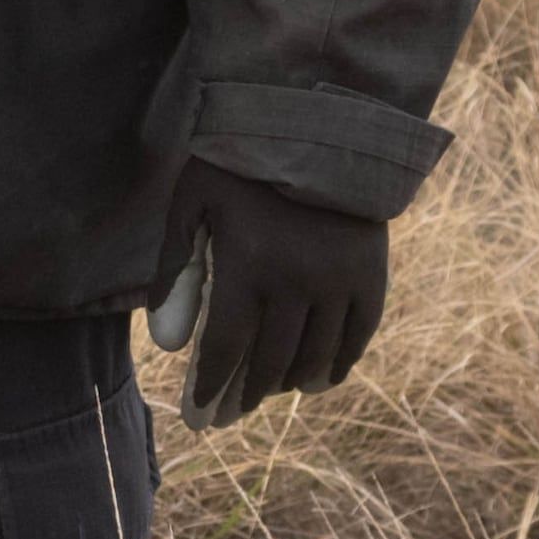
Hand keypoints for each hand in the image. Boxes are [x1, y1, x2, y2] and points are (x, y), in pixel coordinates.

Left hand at [148, 161, 388, 432]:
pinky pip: (358, 336)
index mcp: (248, 266)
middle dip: (244, 395)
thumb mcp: (193, 202)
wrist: (317, 122)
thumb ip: (177, 269)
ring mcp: (339, 282)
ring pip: (313, 356)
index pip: (226, 348)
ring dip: (288, 384)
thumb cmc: (239, 161)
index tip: (200, 414)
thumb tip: (167, 344)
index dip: (212, 386)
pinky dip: (337, 365)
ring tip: (267, 396)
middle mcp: (298, 282)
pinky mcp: (371, 275)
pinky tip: (319, 382)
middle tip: (227, 417)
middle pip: (270, 361)